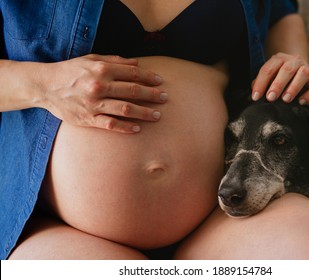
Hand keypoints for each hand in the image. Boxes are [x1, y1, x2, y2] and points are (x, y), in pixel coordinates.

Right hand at [41, 54, 166, 132]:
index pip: (132, 73)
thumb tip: (137, 63)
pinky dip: (126, 127)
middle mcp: (99, 86)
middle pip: (133, 91)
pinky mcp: (88, 119)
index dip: (149, 78)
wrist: (45, 86)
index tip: (160, 82)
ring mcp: (94, 104)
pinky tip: (138, 129)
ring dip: (144, 113)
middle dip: (152, 95)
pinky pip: (111, 125)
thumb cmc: (71, 71)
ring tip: (157, 115)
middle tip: (165, 98)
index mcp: (101, 69)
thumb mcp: (91, 59)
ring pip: (126, 109)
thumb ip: (115, 61)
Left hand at [251, 53, 308, 104]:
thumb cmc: (278, 76)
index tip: (255, 97)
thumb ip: (261, 83)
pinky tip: (301, 102)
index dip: (261, 83)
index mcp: (279, 59)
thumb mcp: (269, 77)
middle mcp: (294, 61)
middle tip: (270, 98)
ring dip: (294, 87)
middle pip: (286, 69)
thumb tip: (254, 94)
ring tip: (286, 99)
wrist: (298, 70)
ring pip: (303, 74)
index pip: (268, 69)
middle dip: (277, 84)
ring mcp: (307, 68)